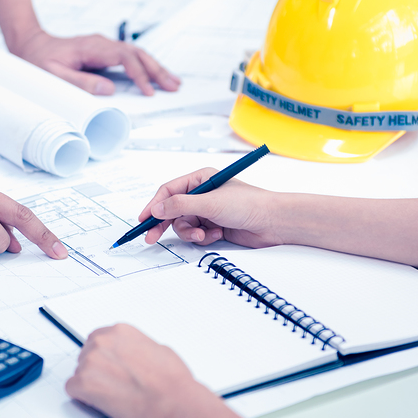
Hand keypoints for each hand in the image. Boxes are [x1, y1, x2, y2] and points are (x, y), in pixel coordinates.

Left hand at [10, 30, 180, 96]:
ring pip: (137, 54)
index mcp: (92, 47)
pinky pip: (130, 58)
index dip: (139, 75)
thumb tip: (108, 90)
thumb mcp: (54, 75)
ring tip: (173, 82)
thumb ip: (81, 82)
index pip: (124, 58)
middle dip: (157, 70)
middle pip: (137, 54)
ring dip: (155, 68)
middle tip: (173, 86)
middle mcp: (101, 44)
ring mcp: (104, 47)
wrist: (30, 44)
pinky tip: (155, 76)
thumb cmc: (38, 59)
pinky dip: (145, 66)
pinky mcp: (105, 53)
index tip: (148, 91)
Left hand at [66, 324, 207, 417]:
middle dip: (97, 370)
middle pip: (86, 355)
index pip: (98, 340)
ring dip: (91, 384)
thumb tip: (132, 355)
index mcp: (120, 331)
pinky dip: (83, 398)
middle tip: (114, 385)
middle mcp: (102, 341)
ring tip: (114, 396)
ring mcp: (91, 361)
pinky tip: (102, 402)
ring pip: (79, 372)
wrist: (173, 402)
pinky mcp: (84, 383)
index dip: (105, 358)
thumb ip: (136, 348)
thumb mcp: (158, 349)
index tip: (111, 368)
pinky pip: (72, 389)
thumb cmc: (172, 380)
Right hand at [138, 168, 284, 248]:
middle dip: (164, 224)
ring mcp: (208, 211)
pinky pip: (197, 234)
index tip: (144, 219)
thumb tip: (157, 209)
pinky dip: (204, 237)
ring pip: (184, 225)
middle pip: (173, 209)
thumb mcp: (210, 203)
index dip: (154, 205)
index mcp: (201, 179)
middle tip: (151, 237)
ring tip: (203, 235)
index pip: (169, 191)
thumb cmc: (249, 204)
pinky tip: (217, 235)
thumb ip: (181, 205)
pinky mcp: (215, 226)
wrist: (273, 222)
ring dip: (190, 232)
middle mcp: (203, 194)